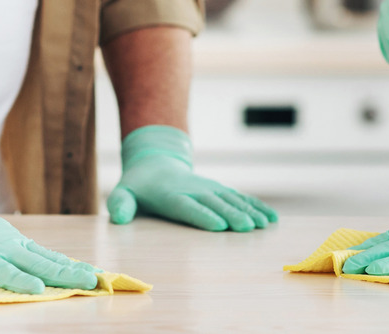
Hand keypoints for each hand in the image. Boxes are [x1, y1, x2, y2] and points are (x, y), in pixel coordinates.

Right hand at [0, 185, 99, 296]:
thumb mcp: (0, 240)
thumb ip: (27, 256)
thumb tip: (61, 268)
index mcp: (11, 244)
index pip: (47, 258)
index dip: (73, 269)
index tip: (99, 278)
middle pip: (33, 262)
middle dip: (62, 274)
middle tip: (87, 283)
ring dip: (16, 278)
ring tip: (35, 289)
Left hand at [106, 125, 277, 231]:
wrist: (156, 160)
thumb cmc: (138, 185)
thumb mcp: (123, 191)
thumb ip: (120, 203)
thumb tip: (118, 218)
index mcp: (171, 194)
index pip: (187, 206)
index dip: (202, 215)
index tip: (219, 225)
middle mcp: (194, 190)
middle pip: (214, 203)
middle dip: (232, 215)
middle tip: (246, 228)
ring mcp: (209, 188)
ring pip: (232, 200)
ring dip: (249, 212)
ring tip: (264, 225)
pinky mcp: (219, 190)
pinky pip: (240, 198)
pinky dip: (256, 207)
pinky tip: (271, 218)